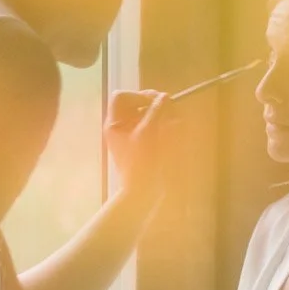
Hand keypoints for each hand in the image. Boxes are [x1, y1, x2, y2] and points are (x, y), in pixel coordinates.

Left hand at [104, 90, 177, 205]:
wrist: (143, 193)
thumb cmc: (141, 164)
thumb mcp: (147, 134)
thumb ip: (156, 112)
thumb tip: (165, 97)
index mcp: (115, 124)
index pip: (121, 97)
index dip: (138, 96)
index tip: (155, 103)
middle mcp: (122, 127)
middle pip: (137, 103)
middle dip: (155, 105)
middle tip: (170, 110)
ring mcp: (134, 135)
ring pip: (149, 115)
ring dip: (163, 116)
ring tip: (174, 124)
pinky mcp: (146, 143)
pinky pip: (157, 127)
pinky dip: (166, 128)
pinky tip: (174, 133)